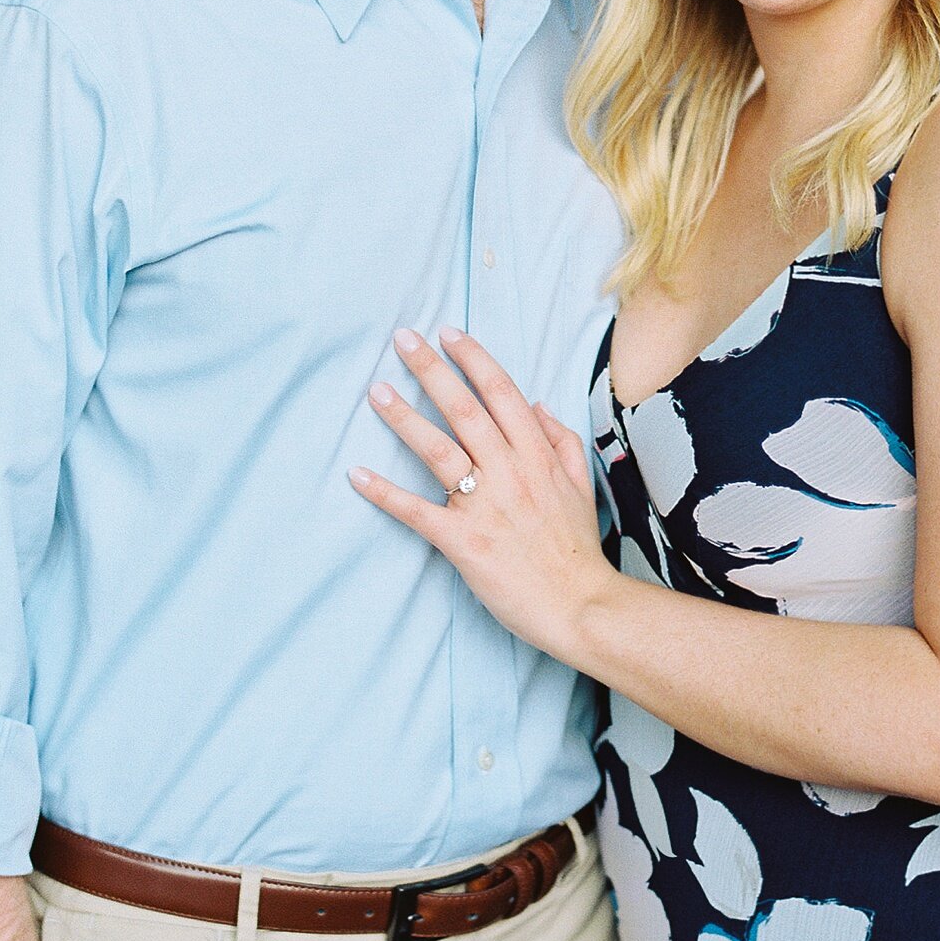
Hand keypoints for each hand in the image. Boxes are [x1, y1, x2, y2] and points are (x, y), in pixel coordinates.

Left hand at [351, 327, 615, 662]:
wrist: (581, 606)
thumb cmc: (578, 550)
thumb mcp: (582, 485)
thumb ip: (562, 441)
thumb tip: (538, 404)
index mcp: (538, 455)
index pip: (502, 392)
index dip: (473, 359)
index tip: (448, 334)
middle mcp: (511, 472)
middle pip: (464, 409)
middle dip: (430, 370)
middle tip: (402, 340)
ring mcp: (485, 506)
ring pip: (438, 449)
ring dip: (404, 417)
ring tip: (376, 391)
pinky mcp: (463, 541)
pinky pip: (417, 512)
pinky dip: (385, 493)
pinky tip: (357, 474)